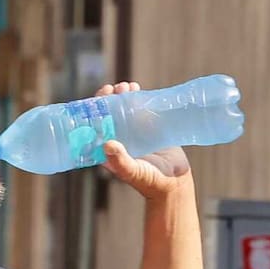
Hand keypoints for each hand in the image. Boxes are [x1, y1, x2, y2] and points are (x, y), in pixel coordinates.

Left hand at [95, 82, 191, 197]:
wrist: (175, 183)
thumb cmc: (151, 181)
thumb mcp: (134, 171)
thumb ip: (121, 161)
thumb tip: (107, 144)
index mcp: (108, 150)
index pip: (96, 126)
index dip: (94, 111)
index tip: (98, 98)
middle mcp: (119, 139)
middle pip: (108, 114)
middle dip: (108, 99)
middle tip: (113, 88)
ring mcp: (134, 133)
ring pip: (124, 109)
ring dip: (122, 96)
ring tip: (127, 86)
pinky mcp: (149, 129)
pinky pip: (140, 110)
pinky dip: (137, 98)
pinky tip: (137, 88)